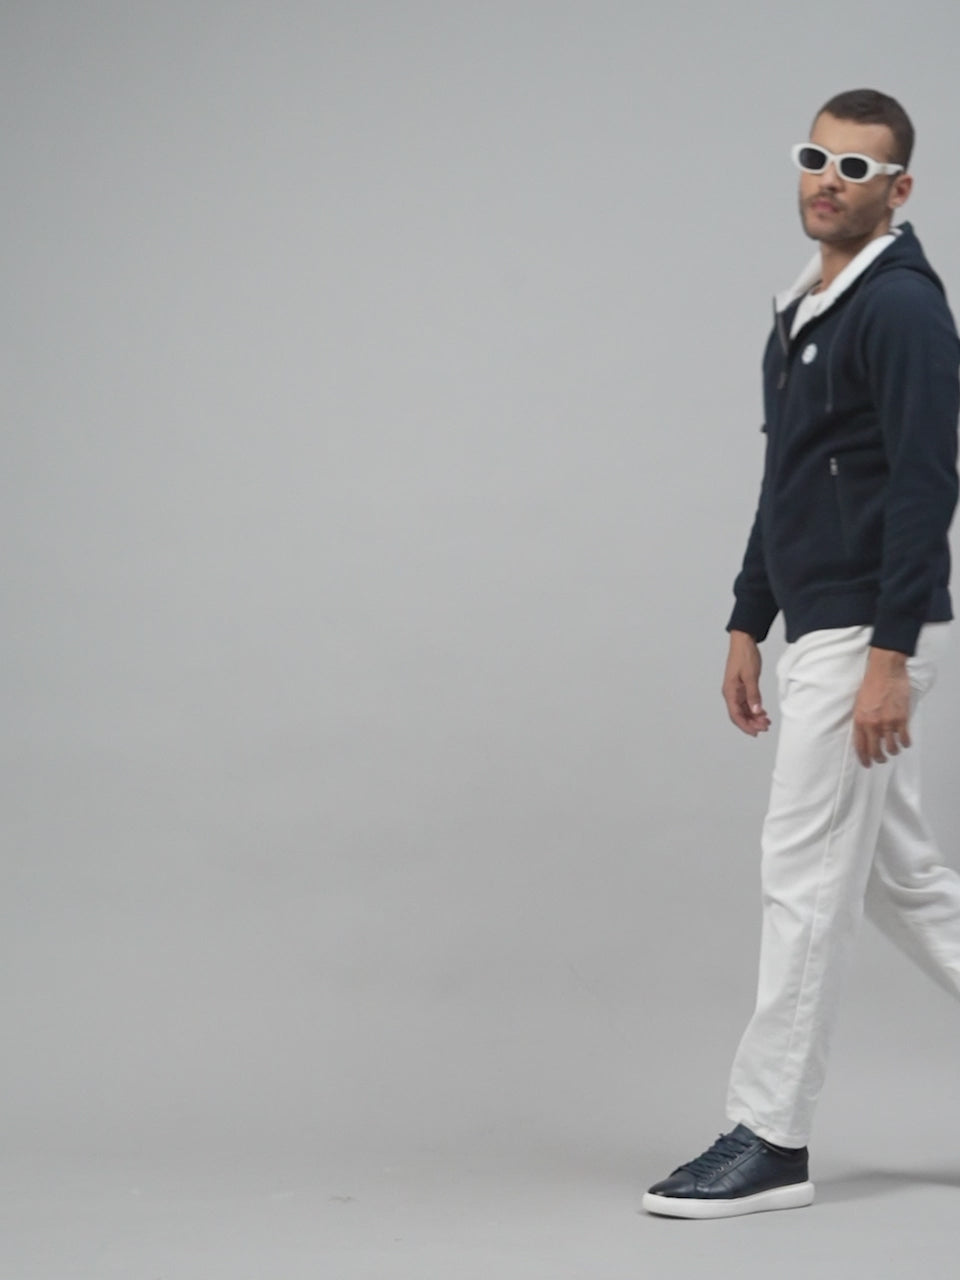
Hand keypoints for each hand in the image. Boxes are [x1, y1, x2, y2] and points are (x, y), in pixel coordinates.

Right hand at [722, 630, 770, 735]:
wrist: (743, 641)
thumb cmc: (745, 656)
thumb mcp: (751, 676)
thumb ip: (753, 695)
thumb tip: (756, 711)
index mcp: (730, 692)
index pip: (736, 715)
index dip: (746, 725)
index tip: (756, 732)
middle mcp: (731, 693)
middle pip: (739, 715)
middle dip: (751, 723)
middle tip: (766, 727)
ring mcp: (736, 690)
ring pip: (744, 710)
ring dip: (754, 717)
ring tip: (766, 721)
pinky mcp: (741, 687)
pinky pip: (747, 703)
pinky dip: (754, 709)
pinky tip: (763, 712)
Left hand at [853, 647, 911, 766]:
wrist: (885, 671)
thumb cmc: (870, 684)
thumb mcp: (858, 703)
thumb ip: (861, 719)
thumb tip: (865, 733)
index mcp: (859, 721)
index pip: (860, 747)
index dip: (864, 758)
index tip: (867, 764)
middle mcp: (872, 725)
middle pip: (875, 751)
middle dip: (879, 759)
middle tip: (881, 760)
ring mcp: (888, 723)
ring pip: (891, 748)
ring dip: (893, 752)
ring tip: (893, 751)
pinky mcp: (901, 718)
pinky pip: (904, 738)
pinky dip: (905, 743)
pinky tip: (904, 743)